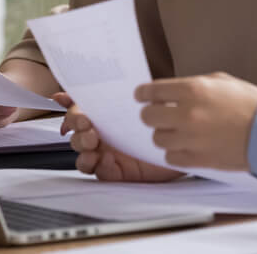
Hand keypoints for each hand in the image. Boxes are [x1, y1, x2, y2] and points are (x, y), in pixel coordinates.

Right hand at [54, 93, 182, 182]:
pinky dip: (100, 166)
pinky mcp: (117, 171)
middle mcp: (102, 136)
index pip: (77, 114)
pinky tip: (108, 159)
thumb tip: (107, 83)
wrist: (184, 141)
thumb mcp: (145, 100)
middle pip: (76, 136)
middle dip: (78, 134)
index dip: (72, 115)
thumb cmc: (163, 119)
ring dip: (83, 152)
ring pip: (82, 157)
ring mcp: (107, 154)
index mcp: (105, 117)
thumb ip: (121, 91)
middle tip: (88, 130)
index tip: (81, 115)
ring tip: (93, 148)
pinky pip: (99, 173)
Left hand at [136, 72, 256, 170]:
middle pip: (148, 116)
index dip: (143, 93)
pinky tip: (187, 145)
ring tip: (179, 131)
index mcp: (193, 90)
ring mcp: (190, 139)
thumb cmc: (249, 103)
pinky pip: (170, 157)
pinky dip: (176, 151)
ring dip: (165, 133)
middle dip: (153, 114)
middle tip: (161, 114)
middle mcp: (187, 114)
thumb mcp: (222, 81)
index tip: (141, 96)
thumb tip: (172, 91)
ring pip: (157, 138)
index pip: (152, 91)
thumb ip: (194, 85)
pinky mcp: (196, 159)